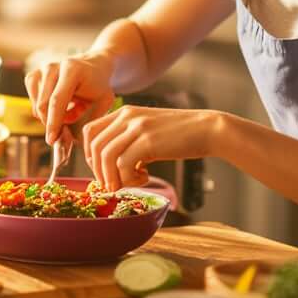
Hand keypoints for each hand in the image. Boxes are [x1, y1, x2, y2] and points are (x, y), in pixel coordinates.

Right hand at [25, 53, 115, 144]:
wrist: (94, 65)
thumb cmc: (99, 85)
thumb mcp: (103, 101)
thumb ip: (90, 119)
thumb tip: (74, 141)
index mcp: (72, 70)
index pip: (56, 101)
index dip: (53, 122)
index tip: (52, 140)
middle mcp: (53, 67)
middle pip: (43, 104)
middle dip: (50, 124)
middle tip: (61, 136)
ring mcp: (41, 70)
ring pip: (37, 105)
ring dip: (49, 116)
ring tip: (67, 114)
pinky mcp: (34, 74)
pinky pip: (33, 101)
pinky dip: (43, 109)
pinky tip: (56, 108)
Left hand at [82, 105, 225, 190]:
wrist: (207, 129)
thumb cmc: (179, 135)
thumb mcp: (148, 131)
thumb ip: (129, 142)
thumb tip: (110, 169)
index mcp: (124, 112)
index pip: (90, 131)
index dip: (90, 155)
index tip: (102, 171)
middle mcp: (127, 116)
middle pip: (94, 146)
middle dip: (98, 171)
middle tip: (114, 184)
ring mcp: (137, 127)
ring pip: (105, 156)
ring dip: (112, 177)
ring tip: (127, 184)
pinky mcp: (148, 141)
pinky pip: (123, 165)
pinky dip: (129, 179)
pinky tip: (145, 177)